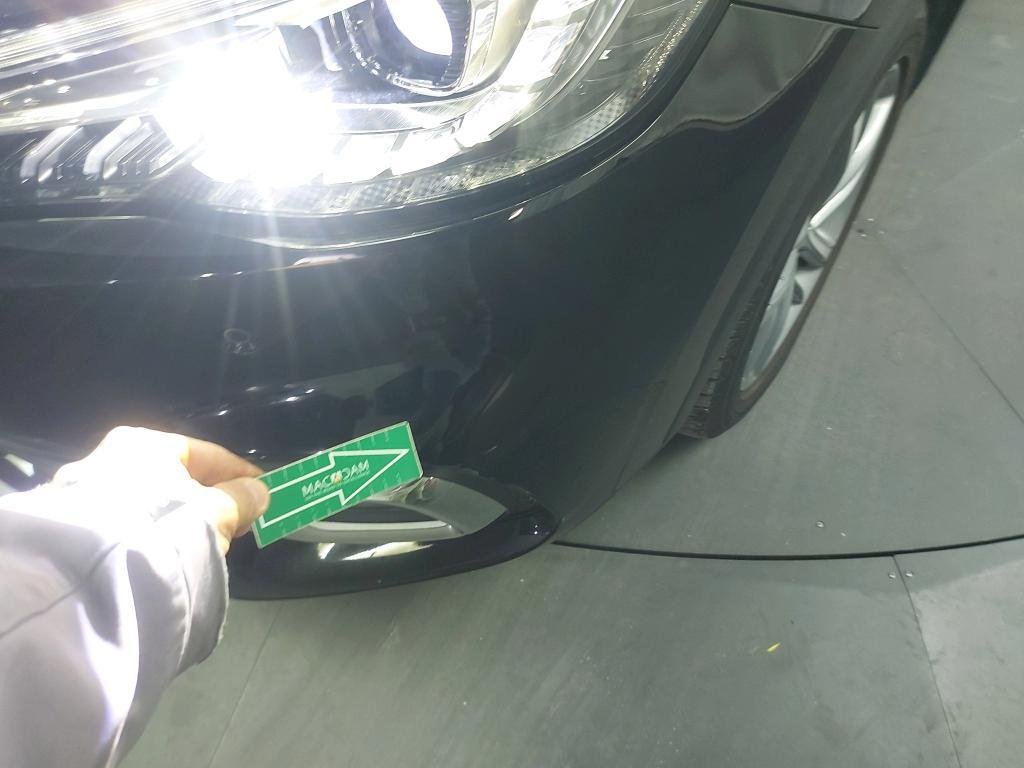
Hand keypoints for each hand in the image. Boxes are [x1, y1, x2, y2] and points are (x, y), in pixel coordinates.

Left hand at [56, 427, 269, 554]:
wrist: (94, 578)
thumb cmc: (163, 527)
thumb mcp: (216, 512)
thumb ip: (242, 498)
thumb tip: (258, 492)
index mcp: (145, 444)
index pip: (205, 453)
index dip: (239, 474)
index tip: (262, 492)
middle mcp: (111, 458)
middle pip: (177, 479)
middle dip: (209, 499)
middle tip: (237, 521)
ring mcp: (87, 494)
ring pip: (152, 503)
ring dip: (182, 519)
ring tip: (206, 544)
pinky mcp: (76, 529)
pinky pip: (130, 525)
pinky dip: (154, 535)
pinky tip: (171, 555)